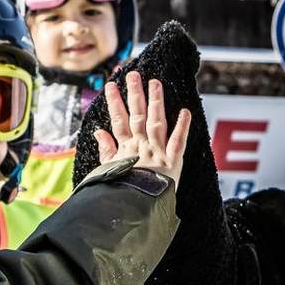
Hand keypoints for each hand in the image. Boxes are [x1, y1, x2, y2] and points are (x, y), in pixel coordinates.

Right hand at [93, 71, 191, 187]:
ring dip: (155, 102)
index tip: (110, 85)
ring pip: (156, 122)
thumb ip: (106, 150)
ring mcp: (157, 153)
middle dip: (134, 94)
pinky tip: (185, 111)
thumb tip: (99, 131)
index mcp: (126, 150)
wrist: (136, 210)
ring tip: (154, 82)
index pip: (119, 121)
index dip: (114, 103)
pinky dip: (182, 127)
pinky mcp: (173, 162)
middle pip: (137, 116)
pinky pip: (178, 142)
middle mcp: (142, 147)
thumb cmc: (124, 193)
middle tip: (132, 74)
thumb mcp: (109, 171)